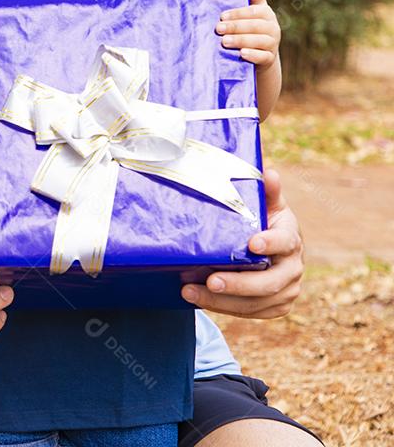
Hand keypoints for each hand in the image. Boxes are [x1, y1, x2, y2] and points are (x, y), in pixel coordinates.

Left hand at [182, 168, 303, 317]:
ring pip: (258, 302)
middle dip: (239, 283)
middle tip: (210, 280)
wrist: (269, 250)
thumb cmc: (262, 221)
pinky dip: (225, 308)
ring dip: (223, 300)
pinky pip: (252, 312)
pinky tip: (200, 301)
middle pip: (270, 281)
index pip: (284, 241)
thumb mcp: (265, 204)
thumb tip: (267, 171)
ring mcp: (287, 289)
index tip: (252, 244)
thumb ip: (265, 190)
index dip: (270, 243)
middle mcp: (294, 267)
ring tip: (190, 292)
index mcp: (291, 238)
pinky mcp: (277, 306)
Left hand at [216, 0, 280, 72]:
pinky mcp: (270, 59)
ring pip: (258, 41)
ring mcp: (273, 44)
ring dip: (240, 40)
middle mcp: (273, 28)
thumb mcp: (253, 14)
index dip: (238, 13)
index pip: (254, 11)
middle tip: (218, 29)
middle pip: (254, 26)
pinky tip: (241, 54)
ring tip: (224, 42)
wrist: (260, 57)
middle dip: (235, 27)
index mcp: (267, 15)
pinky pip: (262, 56)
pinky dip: (252, 55)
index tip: (222, 16)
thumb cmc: (251, 30)